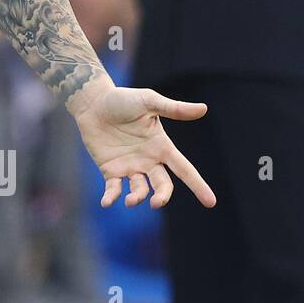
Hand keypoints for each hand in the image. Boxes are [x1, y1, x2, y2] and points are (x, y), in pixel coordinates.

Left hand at [72, 83, 215, 208]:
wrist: (92, 102)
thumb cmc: (122, 99)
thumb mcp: (149, 101)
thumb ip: (173, 108)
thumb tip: (203, 108)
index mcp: (162, 147)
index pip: (185, 169)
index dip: (198, 185)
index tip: (211, 203)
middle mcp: (148, 160)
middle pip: (162, 185)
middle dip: (162, 196)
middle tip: (156, 203)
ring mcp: (129, 166)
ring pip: (139, 190)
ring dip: (137, 198)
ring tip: (130, 201)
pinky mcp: (109, 169)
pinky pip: (113, 188)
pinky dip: (111, 197)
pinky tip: (106, 203)